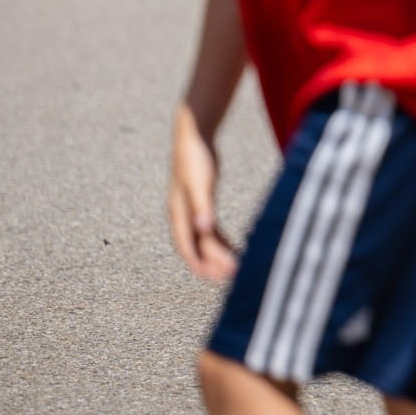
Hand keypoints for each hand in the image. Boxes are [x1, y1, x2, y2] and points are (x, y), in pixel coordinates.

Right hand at [167, 108, 238, 282]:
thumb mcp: (199, 183)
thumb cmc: (194, 158)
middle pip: (198, 247)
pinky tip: (236, 248)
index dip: (200, 265)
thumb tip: (203, 231)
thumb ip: (202, 207)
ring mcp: (192, 211)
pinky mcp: (203, 203)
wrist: (193, 136)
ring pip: (205, 240)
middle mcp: (183, 216)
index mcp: (178, 214)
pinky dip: (222, 240)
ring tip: (236, 269)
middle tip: (233, 277)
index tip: (217, 277)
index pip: (188, 248)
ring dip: (218, 254)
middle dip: (213, 264)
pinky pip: (211, 229)